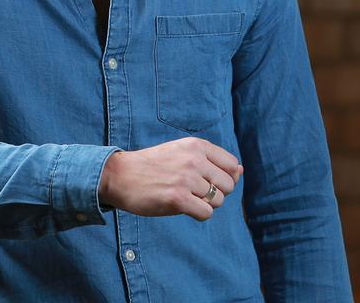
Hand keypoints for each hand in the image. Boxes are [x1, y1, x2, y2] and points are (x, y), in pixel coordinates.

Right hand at [97, 137, 243, 221]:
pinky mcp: (178, 199)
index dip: (223, 177)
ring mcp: (186, 179)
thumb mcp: (181, 153)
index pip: (232, 165)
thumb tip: (240, 171)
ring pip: (218, 201)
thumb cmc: (152, 166)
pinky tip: (182, 207)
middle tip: (192, 191)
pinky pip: (206, 213)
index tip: (204, 180)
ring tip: (184, 198)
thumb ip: (210, 160)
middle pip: (228, 185)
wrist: (118, 175)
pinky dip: (197, 214)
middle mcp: (194, 160)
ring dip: (204, 204)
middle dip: (214, 193)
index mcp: (196, 145)